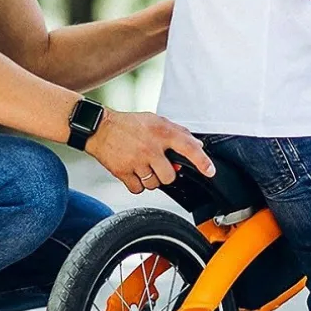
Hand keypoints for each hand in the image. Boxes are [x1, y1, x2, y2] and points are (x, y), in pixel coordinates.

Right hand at [86, 108, 214, 193]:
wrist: (99, 128)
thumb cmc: (129, 125)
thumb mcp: (155, 120)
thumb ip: (176, 132)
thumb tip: (197, 146)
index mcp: (161, 132)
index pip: (188, 147)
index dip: (202, 161)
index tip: (210, 171)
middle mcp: (150, 147)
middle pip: (170, 176)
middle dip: (166, 174)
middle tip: (157, 165)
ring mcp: (136, 161)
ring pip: (154, 184)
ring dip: (151, 179)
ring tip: (143, 166)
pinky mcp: (123, 172)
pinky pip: (138, 189)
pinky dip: (137, 184)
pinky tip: (133, 172)